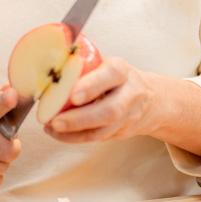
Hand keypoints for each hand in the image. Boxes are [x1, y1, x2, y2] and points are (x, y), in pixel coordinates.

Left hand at [42, 57, 159, 143]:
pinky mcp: (121, 132)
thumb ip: (83, 65)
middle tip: (55, 120)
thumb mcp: (106, 64)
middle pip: (110, 110)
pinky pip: (97, 137)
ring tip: (52, 127)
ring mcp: (127, 116)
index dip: (93, 85)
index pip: (111, 74)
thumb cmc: (118, 79)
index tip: (74, 95)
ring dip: (75, 131)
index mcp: (121, 71)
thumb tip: (48, 63)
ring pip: (104, 129)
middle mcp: (128, 94)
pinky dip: (75, 137)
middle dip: (80, 118)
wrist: (152, 100)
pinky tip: (56, 133)